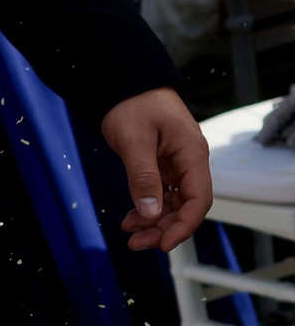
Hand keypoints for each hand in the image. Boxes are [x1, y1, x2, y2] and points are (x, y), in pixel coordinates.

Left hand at [98, 88, 210, 254]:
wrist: (125, 82)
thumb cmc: (133, 104)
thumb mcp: (135, 141)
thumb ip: (143, 177)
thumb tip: (150, 213)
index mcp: (192, 154)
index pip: (199, 199)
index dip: (184, 225)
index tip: (163, 243)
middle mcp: (189, 161)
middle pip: (186, 206)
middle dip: (163, 228)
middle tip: (136, 243)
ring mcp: (177, 163)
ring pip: (173, 203)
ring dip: (154, 221)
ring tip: (130, 234)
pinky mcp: (163, 164)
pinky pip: (161, 193)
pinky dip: (147, 207)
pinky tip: (130, 219)